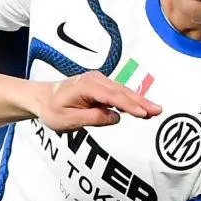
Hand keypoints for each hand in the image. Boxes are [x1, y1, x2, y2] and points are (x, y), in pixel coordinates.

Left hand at [37, 72, 160, 131]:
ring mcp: (99, 81)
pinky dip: (131, 100)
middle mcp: (95, 80)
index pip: (112, 97)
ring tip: (155, 111)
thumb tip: (115, 117)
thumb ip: (92, 118)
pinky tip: (142, 108)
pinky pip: (118, 93)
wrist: (42, 98)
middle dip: (141, 102)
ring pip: (123, 92)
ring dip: (139, 101)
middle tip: (158, 111)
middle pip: (122, 92)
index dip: (129, 105)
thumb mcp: (68, 120)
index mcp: (86, 87)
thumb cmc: (52, 110)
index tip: (143, 113)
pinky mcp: (101, 86)